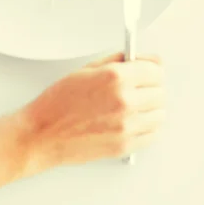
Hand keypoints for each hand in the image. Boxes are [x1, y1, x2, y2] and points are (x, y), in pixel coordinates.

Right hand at [19, 53, 164, 173]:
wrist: (43, 133)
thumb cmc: (58, 102)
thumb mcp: (86, 69)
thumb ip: (117, 61)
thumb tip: (140, 59)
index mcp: (115, 77)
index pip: (156, 69)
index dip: (152, 68)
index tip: (149, 70)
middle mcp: (125, 101)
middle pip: (161, 91)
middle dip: (151, 87)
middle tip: (138, 87)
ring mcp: (126, 125)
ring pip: (160, 114)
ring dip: (151, 108)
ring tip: (134, 106)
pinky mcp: (125, 145)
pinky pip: (153, 134)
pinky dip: (147, 127)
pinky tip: (132, 121)